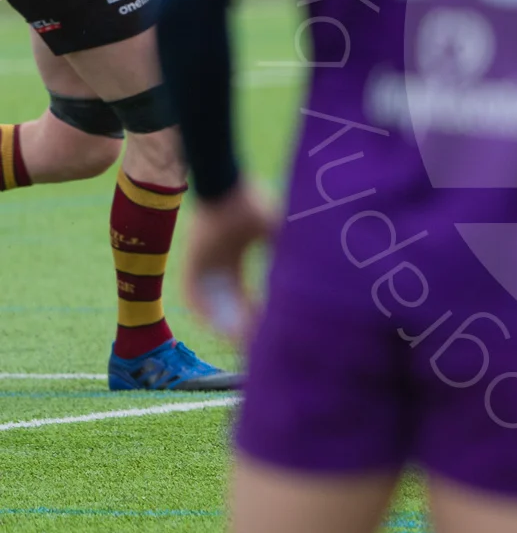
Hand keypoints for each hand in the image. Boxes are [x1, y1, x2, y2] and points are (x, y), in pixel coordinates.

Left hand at [184, 181, 276, 345]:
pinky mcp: (191, 266)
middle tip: (254, 341)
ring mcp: (202, 268)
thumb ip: (287, 251)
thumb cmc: (251, 207)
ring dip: (225, 323)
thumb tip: (310, 269)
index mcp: (233, 260)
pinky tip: (223, 325)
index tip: (268, 326)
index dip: (256, 312)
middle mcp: (216, 268)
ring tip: (241, 339)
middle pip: (228, 304)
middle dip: (240, 323)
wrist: (226, 191)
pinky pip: (195, 297)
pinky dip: (208, 313)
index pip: (244, 294)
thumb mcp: (276, 231)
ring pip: (211, 305)